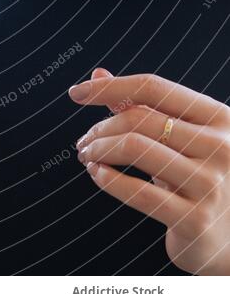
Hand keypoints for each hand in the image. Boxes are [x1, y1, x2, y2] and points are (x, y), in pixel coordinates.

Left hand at [69, 69, 229, 274]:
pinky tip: (96, 174)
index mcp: (219, 117)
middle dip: (101, 127)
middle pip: (139, 119)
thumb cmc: (200, 178)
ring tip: (87, 156)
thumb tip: (98, 74)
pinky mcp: (196, 220)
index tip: (77, 92)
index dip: (110, 87)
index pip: (154, 87)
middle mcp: (220, 146)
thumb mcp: (182, 137)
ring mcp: (210, 183)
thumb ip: (143, 106)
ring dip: (100, 150)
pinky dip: (108, 179)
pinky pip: (139, 192)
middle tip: (84, 141)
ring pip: (134, 148)